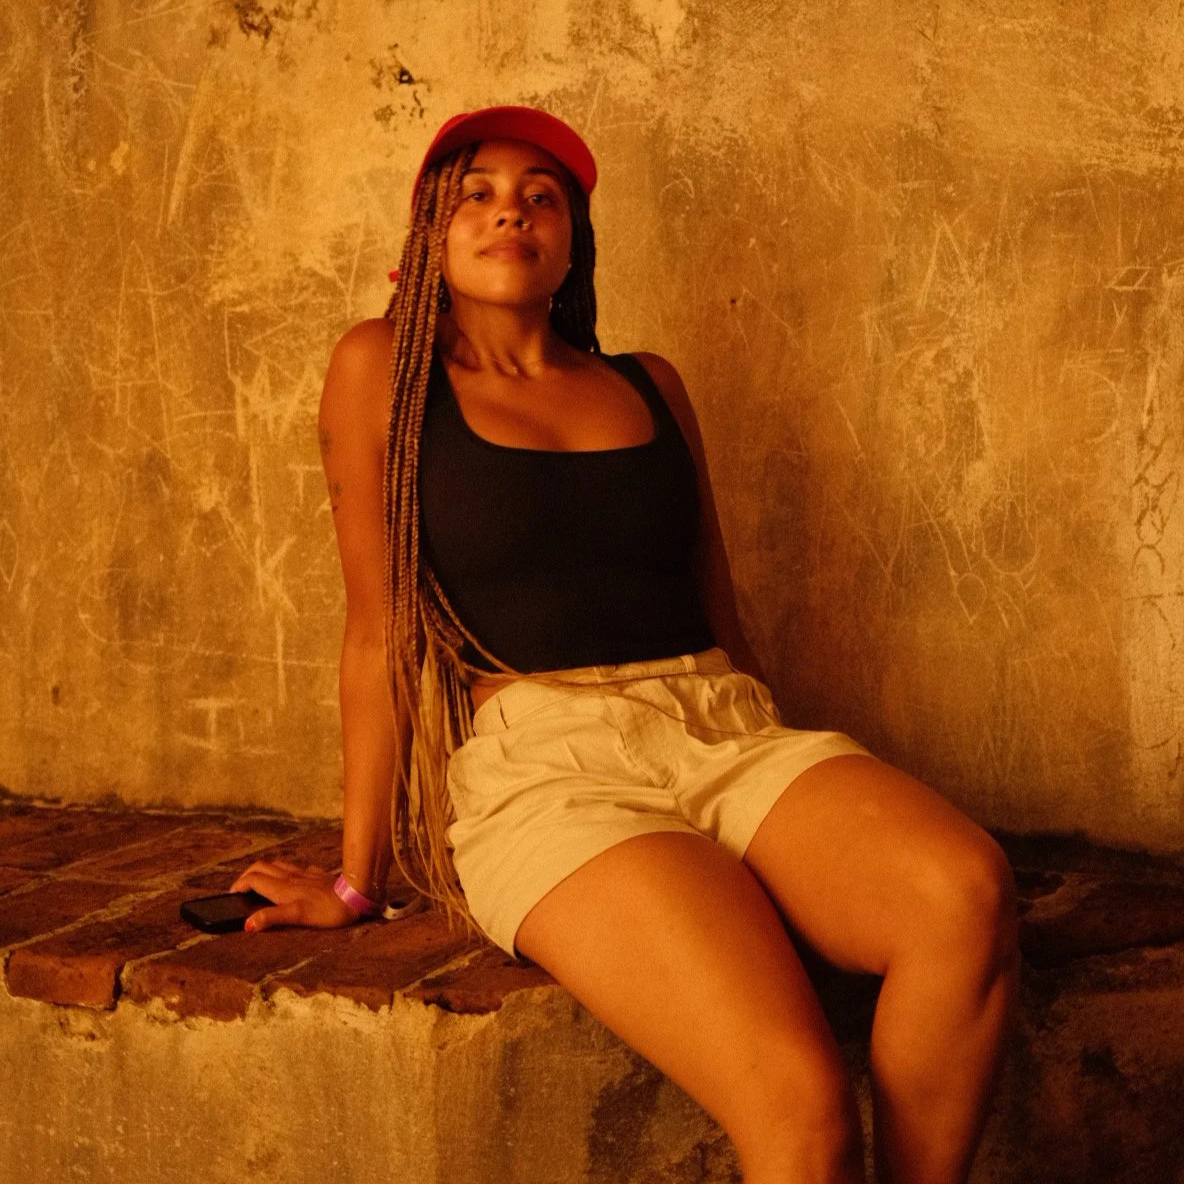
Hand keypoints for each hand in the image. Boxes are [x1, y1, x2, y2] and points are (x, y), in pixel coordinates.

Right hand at [229, 859, 363, 931]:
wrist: (356, 896)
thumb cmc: (328, 909)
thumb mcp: (297, 916)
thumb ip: (271, 917)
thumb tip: (247, 923)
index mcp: (282, 887)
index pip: (253, 879)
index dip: (239, 885)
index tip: (231, 894)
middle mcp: (290, 877)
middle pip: (261, 867)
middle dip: (247, 875)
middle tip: (241, 887)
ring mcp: (304, 873)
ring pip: (277, 865)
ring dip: (263, 871)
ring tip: (259, 882)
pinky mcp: (316, 874)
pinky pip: (294, 868)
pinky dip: (283, 871)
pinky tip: (289, 879)